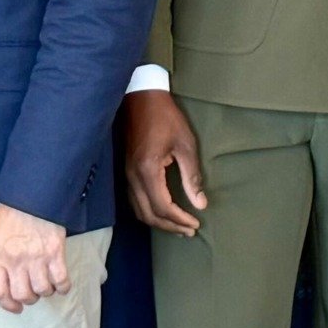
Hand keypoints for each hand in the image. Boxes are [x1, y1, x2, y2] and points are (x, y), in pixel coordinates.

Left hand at [0, 203, 67, 314]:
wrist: (34, 193)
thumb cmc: (12, 212)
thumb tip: (4, 277)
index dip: (7, 305)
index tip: (16, 308)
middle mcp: (15, 260)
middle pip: (22, 295)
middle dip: (29, 299)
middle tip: (33, 293)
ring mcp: (36, 257)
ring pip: (42, 290)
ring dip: (45, 291)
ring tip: (46, 284)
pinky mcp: (55, 252)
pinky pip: (61, 280)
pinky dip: (63, 287)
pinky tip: (61, 284)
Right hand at [123, 90, 206, 235]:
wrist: (141, 98)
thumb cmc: (166, 118)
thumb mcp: (185, 144)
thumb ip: (192, 176)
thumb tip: (201, 204)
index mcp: (148, 170)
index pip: (162, 207)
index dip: (179, 219)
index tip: (196, 224)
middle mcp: (133, 177)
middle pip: (149, 214)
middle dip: (170, 226)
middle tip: (190, 230)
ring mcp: (127, 174)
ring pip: (139, 210)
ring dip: (159, 221)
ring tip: (179, 226)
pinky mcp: (126, 171)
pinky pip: (134, 201)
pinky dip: (149, 211)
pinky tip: (163, 212)